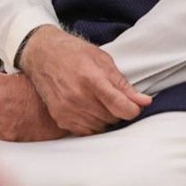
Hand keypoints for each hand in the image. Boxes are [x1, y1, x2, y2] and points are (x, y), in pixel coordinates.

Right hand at [18, 26, 149, 134]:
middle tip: (113, 98)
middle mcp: (78, 97)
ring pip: (101, 126)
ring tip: (98, 101)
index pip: (122, 107)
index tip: (134, 105)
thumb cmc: (74, 54)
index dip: (133, 109)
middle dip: (118, 110)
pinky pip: (86, 131)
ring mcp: (67, 109)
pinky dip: (92, 123)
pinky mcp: (60, 117)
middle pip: (113, 118)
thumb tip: (144, 102)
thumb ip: (123, 84)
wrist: (42, 55)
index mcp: (92, 79)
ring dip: (105, 118)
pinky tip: (88, 109)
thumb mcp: (103, 61)